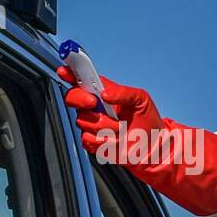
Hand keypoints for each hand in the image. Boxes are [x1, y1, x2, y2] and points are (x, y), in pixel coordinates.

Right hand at [56, 65, 216, 216]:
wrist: (153, 147)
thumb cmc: (148, 120)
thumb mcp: (141, 99)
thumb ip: (124, 92)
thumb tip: (105, 94)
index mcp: (102, 92)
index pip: (81, 79)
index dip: (69, 73)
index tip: (63, 70)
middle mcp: (93, 107)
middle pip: (72, 98)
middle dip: (81, 99)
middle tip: (94, 102)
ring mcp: (91, 125)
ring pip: (83, 121)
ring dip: (105, 125)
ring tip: (121, 128)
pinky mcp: (92, 143)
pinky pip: (88, 139)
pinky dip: (104, 141)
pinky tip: (116, 141)